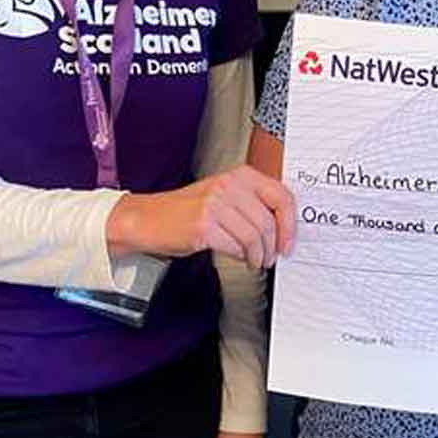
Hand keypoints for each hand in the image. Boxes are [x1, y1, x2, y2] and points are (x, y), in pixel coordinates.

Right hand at [106, 165, 295, 267]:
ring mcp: (215, 205)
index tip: (289, 241)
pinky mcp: (204, 225)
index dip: (290, 223)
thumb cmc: (187, 210)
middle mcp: (229, 186)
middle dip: (274, 245)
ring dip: (259, 255)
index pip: (281, 196)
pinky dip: (242, 256)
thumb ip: (253, 203)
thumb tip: (284, 227)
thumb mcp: (225, 195)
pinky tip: (241, 258)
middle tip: (272, 257)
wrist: (147, 219)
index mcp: (241, 175)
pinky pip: (236, 246)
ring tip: (257, 261)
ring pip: (254, 236)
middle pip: (269, 220)